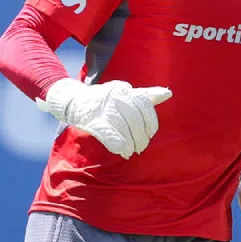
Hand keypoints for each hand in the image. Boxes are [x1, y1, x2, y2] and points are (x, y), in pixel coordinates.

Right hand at [37, 78, 171, 158]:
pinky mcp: (90, 118)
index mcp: (124, 89)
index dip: (150, 122)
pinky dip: (115, 142)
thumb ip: (146, 96)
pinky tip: (120, 150)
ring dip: (128, 142)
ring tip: (130, 152)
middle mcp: (114, 95)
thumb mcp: (125, 94)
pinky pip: (106, 131)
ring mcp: (101, 106)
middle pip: (134, 118)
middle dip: (140, 136)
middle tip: (140, 148)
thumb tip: (168, 93)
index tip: (150, 134)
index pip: (144, 105)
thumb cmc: (103, 99)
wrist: (72, 100)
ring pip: (121, 126)